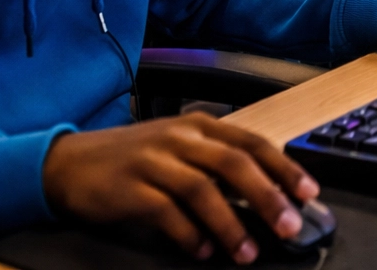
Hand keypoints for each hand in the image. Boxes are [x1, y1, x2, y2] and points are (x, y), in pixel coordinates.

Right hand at [42, 113, 316, 264]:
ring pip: (203, 189)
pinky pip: (166, 212)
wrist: (68, 163)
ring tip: (247, 251)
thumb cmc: (132, 158)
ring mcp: (153, 160)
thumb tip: (266, 195)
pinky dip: (189, 234)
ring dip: (231, 224)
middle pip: (234, 164)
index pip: (252, 142)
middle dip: (268, 196)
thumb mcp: (178, 148)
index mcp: (199, 125)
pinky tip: (203, 251)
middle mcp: (179, 138)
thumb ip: (216, 163)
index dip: (284, 167)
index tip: (308, 192)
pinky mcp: (128, 187)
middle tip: (290, 225)